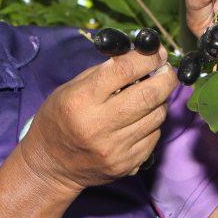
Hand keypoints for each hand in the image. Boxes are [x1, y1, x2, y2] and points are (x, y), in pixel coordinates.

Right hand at [18, 49, 175, 194]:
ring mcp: (115, 149)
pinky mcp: (126, 165)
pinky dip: (153, 122)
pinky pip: (154, 136)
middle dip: (166, 77)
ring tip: (151, 94)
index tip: (158, 51)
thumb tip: (143, 57)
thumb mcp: (70, 88)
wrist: (50, 166)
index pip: (124, 70)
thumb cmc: (59, 119)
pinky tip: (142, 118)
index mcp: (81, 100)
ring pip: (157, 116)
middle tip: (166, 70)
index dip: (148, 57)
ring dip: (160, 100)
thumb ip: (105, 72)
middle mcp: (99, 125)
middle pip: (149, 95)